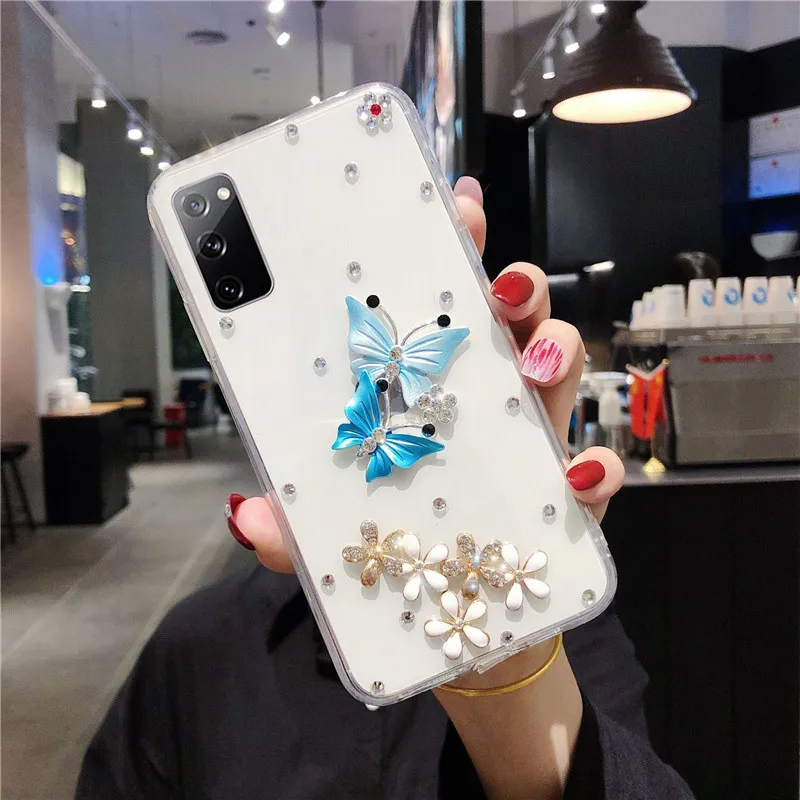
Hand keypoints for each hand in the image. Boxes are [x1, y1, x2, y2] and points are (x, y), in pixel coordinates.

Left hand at [229, 176, 623, 568]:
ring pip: (561, 366)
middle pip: (514, 318)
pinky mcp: (567, 496)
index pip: (444, 306)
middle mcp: (487, 396)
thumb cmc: (394, 537)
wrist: (449, 604)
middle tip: (499, 284)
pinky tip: (577, 473)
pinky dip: (595, 467)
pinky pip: (596, 469)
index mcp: (431, 383)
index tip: (457, 207)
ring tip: (533, 365)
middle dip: (516, 283)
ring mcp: (531, 440)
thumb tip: (248, 514)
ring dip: (557, 351)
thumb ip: (294, 520)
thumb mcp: (330, 526)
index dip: (457, 252)